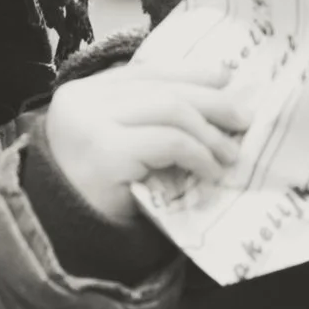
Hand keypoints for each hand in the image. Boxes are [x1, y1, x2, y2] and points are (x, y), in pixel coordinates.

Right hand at [42, 62, 247, 224]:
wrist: (64, 237)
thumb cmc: (97, 193)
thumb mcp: (120, 142)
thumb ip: (147, 116)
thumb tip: (215, 92)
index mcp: (84, 92)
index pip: (147, 71)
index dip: (191, 73)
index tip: (227, 79)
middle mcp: (82, 100)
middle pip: (162, 87)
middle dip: (210, 100)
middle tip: (243, 118)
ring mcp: (91, 123)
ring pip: (170, 109)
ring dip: (209, 132)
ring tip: (230, 153)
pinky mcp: (107, 151)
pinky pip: (170, 141)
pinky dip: (199, 154)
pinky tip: (211, 171)